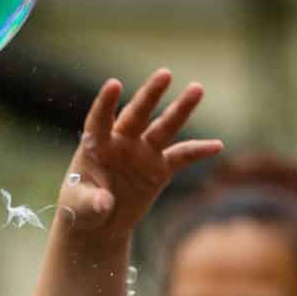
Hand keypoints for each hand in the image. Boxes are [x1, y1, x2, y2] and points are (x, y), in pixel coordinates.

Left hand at [57, 71, 222, 242]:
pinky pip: (181, 157)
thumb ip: (91, 202)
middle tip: (166, 74)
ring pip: (163, 127)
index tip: (115, 85)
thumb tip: (105, 203)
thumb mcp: (79, 207)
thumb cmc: (81, 208)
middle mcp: (121, 141)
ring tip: (198, 88)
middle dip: (151, 95)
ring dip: (180, 109)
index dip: (106, 103)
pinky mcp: (159, 168)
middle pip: (137, 114)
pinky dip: (198, 151)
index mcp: (96, 144)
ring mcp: (142, 152)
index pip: (100, 119)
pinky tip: (217, 145)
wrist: (99, 222)